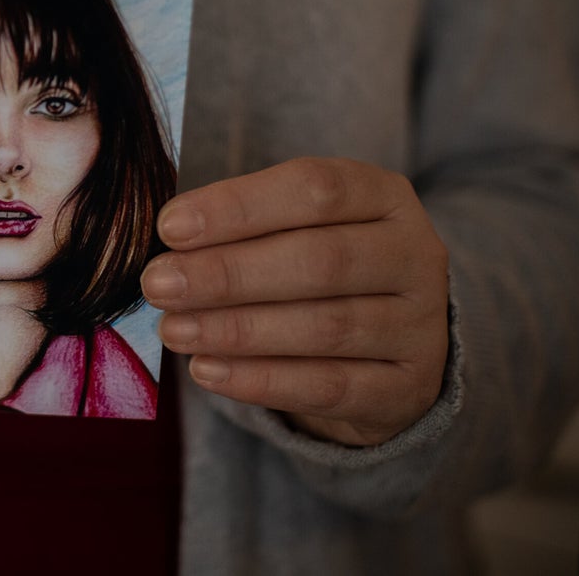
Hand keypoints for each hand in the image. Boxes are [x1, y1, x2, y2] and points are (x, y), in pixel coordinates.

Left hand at [141, 157, 448, 445]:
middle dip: (228, 273)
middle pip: (319, 260)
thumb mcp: (293, 227)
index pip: (314, 189)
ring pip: (326, 328)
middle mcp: (414, 255)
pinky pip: (330, 388)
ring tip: (173, 329)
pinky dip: (261, 381)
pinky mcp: (407, 389)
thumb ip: (241, 227)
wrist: (389, 348)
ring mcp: (420, 325)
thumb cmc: (319, 268)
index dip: (237, 206)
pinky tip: (207, 370)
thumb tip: (168, 242)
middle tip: (158, 284)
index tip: (169, 227)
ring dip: (237, 330)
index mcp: (383, 196)